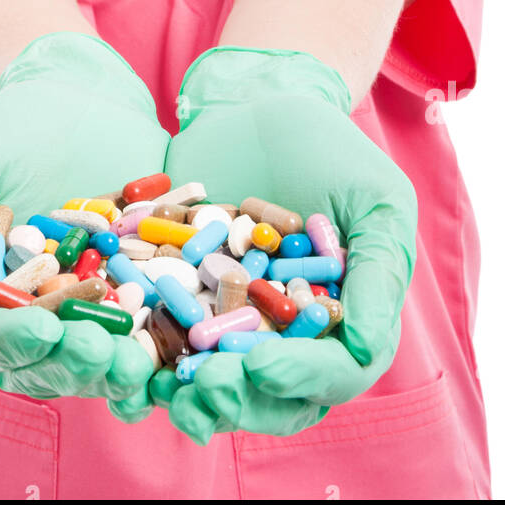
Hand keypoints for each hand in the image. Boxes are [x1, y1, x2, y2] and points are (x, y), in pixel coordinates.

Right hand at [0, 31, 169, 411]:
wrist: (78, 94)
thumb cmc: (4, 134)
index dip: (10, 345)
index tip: (42, 331)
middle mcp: (35, 314)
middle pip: (45, 365)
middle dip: (70, 365)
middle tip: (98, 350)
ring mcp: (91, 308)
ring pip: (98, 360)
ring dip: (116, 370)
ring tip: (137, 362)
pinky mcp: (140, 291)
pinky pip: (150, 328)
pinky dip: (162, 343)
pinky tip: (177, 342)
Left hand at [156, 46, 416, 443]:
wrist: (256, 103)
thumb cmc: (330, 151)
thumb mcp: (376, 200)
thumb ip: (380, 272)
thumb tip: (366, 348)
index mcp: (346, 321)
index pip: (336, 373)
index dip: (303, 380)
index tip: (264, 367)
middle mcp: (291, 334)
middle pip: (274, 398)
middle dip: (239, 400)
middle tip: (204, 386)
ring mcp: (234, 322)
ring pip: (218, 385)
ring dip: (191, 398)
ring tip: (162, 390)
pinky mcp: (184, 301)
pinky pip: (167, 343)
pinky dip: (148, 360)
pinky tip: (125, 361)